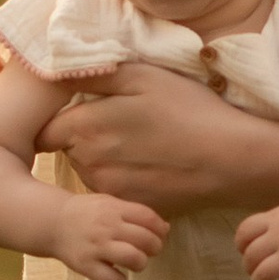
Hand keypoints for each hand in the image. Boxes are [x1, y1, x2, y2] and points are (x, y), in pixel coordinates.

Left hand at [42, 66, 278, 216]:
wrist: (232, 159)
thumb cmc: (188, 109)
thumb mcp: (143, 76)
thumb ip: (93, 75)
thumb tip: (54, 73)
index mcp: (87, 128)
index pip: (46, 129)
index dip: (57, 117)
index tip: (76, 109)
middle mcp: (90, 164)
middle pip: (68, 149)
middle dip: (83, 136)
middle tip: (119, 121)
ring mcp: (110, 190)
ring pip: (90, 170)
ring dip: (102, 157)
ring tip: (140, 142)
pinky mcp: (130, 206)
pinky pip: (113, 189)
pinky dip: (123, 177)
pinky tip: (151, 163)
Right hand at [48, 192, 167, 279]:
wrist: (52, 223)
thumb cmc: (87, 213)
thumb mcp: (110, 204)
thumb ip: (136, 214)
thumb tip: (165, 228)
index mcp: (114, 209)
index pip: (148, 218)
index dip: (159, 229)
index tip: (159, 235)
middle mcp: (107, 227)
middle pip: (146, 240)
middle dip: (154, 248)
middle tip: (148, 251)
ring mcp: (96, 247)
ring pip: (133, 259)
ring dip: (140, 263)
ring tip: (135, 262)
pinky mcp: (85, 266)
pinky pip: (111, 279)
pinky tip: (116, 274)